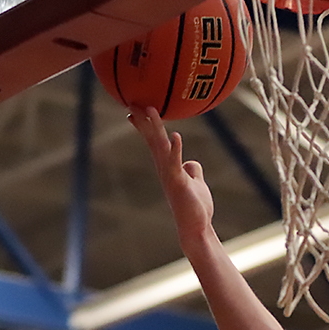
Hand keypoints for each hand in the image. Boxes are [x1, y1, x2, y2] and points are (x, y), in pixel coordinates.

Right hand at [129, 107, 215, 246]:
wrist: (196, 228)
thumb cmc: (195, 208)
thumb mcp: (196, 183)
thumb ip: (192, 171)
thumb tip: (191, 162)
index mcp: (168, 167)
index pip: (154, 142)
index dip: (146, 126)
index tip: (135, 111)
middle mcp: (165, 169)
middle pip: (153, 140)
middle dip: (144, 120)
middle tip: (132, 101)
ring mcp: (170, 176)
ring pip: (160, 147)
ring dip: (156, 128)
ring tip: (151, 109)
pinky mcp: (179, 183)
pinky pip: (175, 163)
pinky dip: (175, 149)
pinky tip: (175, 135)